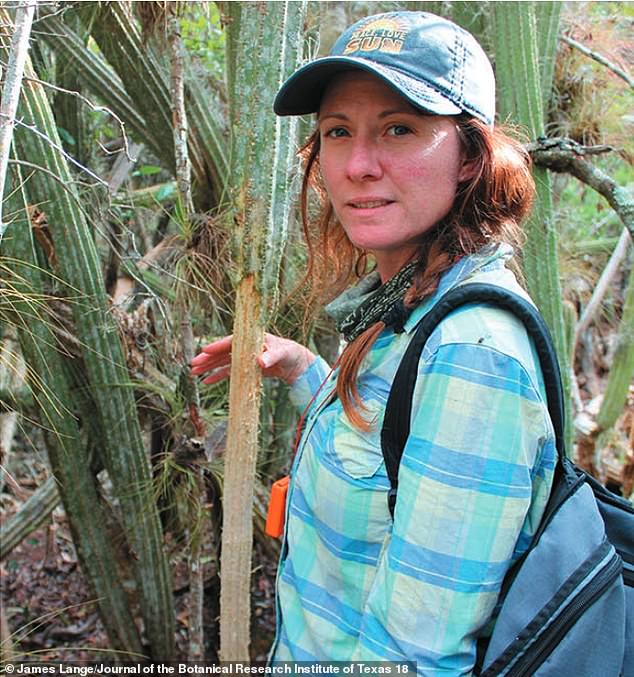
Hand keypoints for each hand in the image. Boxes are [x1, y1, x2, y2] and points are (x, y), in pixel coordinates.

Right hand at [190, 333, 316, 385]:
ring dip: (209, 368)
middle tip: (193, 365)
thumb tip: (260, 361)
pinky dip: (218, 376)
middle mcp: (245, 347)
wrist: (297, 364)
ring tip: (194, 374)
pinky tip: (207, 381)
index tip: (204, 350)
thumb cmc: (291, 353)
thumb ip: (271, 357)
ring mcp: (244, 358)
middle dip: (208, 358)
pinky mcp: (246, 369)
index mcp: (252, 338)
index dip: (217, 346)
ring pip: (223, 362)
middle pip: (223, 352)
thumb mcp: (282, 353)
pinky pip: (229, 372)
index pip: (231, 342)